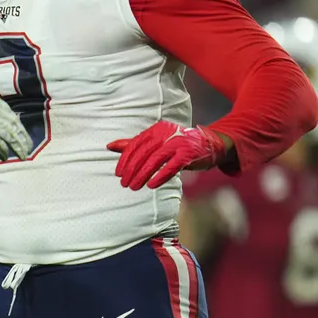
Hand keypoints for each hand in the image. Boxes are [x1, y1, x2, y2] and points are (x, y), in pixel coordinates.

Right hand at [0, 81, 34, 160]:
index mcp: (6, 110)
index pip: (19, 125)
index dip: (23, 134)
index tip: (27, 141)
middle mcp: (6, 119)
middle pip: (19, 134)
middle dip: (24, 144)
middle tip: (27, 153)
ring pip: (13, 142)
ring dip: (18, 150)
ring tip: (22, 157)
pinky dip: (2, 153)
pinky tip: (4, 158)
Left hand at [107, 121, 226, 190]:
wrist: (208, 145)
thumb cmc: (177, 145)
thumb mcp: (155, 142)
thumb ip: (134, 144)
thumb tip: (109, 146)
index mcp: (156, 130)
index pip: (135, 145)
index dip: (125, 160)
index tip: (118, 173)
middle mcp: (166, 134)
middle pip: (143, 153)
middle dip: (131, 170)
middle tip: (124, 183)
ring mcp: (178, 143)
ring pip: (155, 160)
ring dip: (142, 175)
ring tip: (134, 187)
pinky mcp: (188, 154)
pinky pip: (171, 166)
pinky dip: (160, 176)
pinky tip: (151, 186)